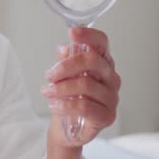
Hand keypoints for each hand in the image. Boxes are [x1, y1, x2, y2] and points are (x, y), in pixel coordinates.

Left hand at [43, 27, 120, 148]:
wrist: (67, 126)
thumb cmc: (68, 97)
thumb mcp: (63, 75)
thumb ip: (65, 59)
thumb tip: (65, 48)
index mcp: (101, 62)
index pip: (102, 43)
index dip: (88, 35)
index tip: (72, 32)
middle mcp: (110, 77)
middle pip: (92, 61)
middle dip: (65, 67)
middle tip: (49, 75)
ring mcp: (111, 97)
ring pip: (86, 85)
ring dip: (60, 88)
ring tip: (47, 92)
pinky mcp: (107, 116)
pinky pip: (85, 106)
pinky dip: (65, 105)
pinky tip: (54, 105)